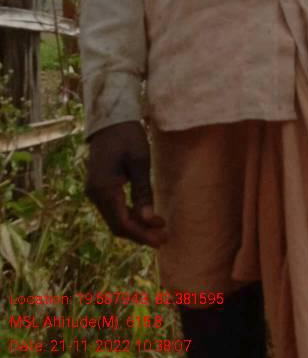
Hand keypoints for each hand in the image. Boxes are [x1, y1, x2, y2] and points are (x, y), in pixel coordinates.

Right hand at [86, 121, 167, 247]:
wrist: (109, 119)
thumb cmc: (127, 136)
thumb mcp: (139, 161)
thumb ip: (143, 192)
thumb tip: (149, 220)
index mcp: (104, 188)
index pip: (122, 223)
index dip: (142, 234)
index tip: (162, 238)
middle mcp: (94, 194)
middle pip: (117, 225)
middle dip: (140, 234)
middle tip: (163, 238)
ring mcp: (93, 191)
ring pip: (114, 219)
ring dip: (135, 226)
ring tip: (157, 229)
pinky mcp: (97, 187)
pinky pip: (112, 209)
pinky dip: (128, 216)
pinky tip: (144, 216)